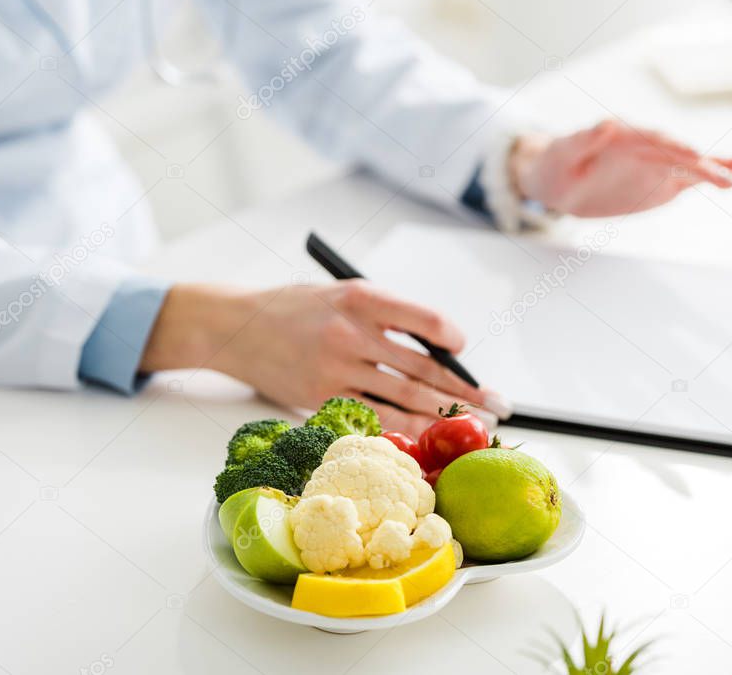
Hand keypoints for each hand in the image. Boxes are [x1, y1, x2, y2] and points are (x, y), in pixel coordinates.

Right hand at [140, 282, 507, 435]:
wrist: (235, 326)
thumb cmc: (295, 308)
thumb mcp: (341, 294)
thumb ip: (386, 317)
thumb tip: (437, 353)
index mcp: (362, 298)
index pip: (424, 321)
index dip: (452, 340)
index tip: (462, 350)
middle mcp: (351, 333)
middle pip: (422, 369)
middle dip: (465, 392)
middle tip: (497, 406)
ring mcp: (335, 369)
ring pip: (403, 399)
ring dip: (443, 416)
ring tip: (473, 425)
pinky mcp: (321, 398)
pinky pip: (372, 417)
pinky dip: (403, 428)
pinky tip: (426, 436)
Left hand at [509, 119, 731, 216]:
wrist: (559, 178)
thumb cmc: (557, 163)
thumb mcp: (563, 152)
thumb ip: (584, 138)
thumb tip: (607, 123)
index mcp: (625, 136)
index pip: (653, 140)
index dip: (673, 147)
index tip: (692, 154)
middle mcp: (646, 147)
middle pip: (679, 154)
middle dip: (702, 164)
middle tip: (727, 175)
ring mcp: (657, 164)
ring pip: (692, 165)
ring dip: (719, 168)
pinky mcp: (661, 181)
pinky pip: (689, 180)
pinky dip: (712, 178)